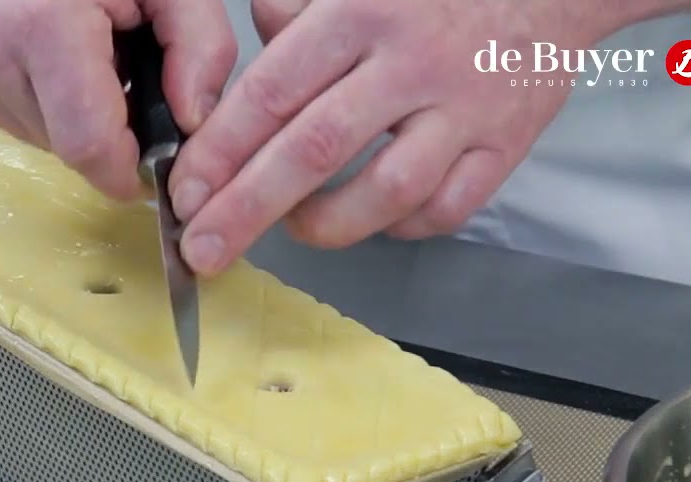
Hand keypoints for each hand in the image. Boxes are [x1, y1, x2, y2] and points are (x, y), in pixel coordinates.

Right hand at [0, 0, 236, 201]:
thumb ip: (199, 46)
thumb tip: (194, 123)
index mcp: (40, 26)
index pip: (86, 147)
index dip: (124, 166)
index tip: (146, 159)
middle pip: (62, 144)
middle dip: (98, 122)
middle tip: (113, 62)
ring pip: (32, 133)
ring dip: (64, 109)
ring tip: (73, 47)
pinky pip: (0, 114)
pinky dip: (30, 95)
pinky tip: (36, 50)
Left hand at [167, 0, 610, 274]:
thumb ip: (291, 17)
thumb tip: (234, 76)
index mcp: (361, 12)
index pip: (273, 91)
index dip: (221, 150)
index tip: (186, 192)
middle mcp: (411, 62)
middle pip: (314, 150)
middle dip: (247, 208)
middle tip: (204, 248)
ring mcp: (464, 109)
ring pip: (385, 192)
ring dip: (326, 224)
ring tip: (294, 228)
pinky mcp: (504, 146)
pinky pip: (445, 210)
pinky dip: (400, 227)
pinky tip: (372, 218)